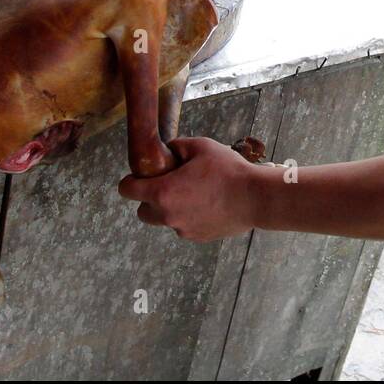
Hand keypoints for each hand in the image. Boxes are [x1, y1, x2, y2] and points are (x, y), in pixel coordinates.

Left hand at [118, 137, 259, 241]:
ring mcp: (182, 229)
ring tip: (193, 194)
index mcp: (163, 192)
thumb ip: (178, 146)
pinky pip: (184, 226)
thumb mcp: (201, 146)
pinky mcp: (197, 237)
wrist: (255, 197)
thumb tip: (169, 149)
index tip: (140, 176)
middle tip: (167, 185)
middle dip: (149, 199)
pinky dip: (189, 217)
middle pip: (142, 212)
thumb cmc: (228, 171)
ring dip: (171, 209)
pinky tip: (207, 204)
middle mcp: (168, 215)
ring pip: (165, 220)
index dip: (130, 181)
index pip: (128, 190)